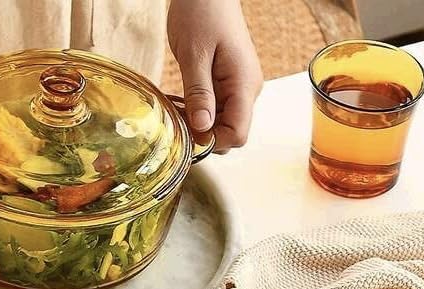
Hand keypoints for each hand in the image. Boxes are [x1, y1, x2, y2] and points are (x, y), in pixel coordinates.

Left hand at [167, 0, 262, 151]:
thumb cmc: (202, 13)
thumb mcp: (194, 54)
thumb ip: (199, 94)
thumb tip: (203, 129)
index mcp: (244, 85)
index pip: (238, 134)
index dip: (213, 142)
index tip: (188, 134)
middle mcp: (246, 91)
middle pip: (230, 133)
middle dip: (204, 135)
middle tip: (177, 121)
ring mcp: (238, 88)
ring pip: (221, 124)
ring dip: (198, 125)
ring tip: (177, 109)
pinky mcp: (227, 85)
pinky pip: (215, 111)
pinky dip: (198, 113)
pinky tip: (182, 103)